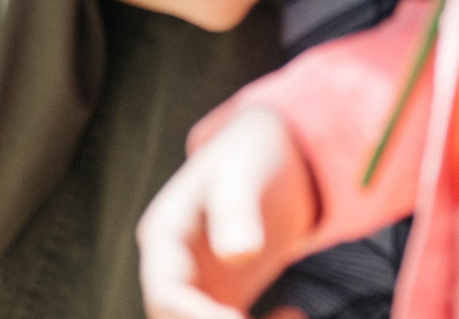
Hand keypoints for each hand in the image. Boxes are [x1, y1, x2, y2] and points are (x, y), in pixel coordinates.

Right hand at [136, 107, 316, 318]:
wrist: (270, 158)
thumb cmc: (248, 155)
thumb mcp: (239, 174)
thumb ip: (235, 211)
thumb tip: (236, 255)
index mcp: (163, 237)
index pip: (164, 293)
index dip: (195, 317)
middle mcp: (174, 268)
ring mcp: (199, 285)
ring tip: (292, 317)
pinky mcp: (226, 296)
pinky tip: (295, 314)